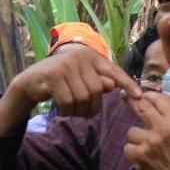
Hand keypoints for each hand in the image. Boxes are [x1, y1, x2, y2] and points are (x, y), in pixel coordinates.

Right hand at [0, 44, 138, 134]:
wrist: (30, 82)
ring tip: (71, 109)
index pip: (114, 70)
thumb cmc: (60, 82)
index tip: (139, 97)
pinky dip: (67, 111)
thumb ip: (97, 82)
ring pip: (83, 97)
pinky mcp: (54, 75)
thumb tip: (112, 85)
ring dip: (78, 110)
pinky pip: (69, 102)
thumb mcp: (80, 80)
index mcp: (91, 56)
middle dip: (92, 106)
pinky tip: (62, 109)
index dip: (127, 83)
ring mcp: (66, 64)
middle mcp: (80, 56)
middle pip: (98, 90)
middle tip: (83, 112)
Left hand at [122, 84, 169, 169]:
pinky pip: (128, 147)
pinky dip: (133, 152)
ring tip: (146, 146)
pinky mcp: (138, 156)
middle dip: (131, 100)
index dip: (149, 95)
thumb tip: (157, 102)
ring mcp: (147, 143)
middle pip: (141, 106)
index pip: (158, 99)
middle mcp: (160, 129)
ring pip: (132, 131)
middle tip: (125, 96)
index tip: (144, 96)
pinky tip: (142, 156)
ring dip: (137, 138)